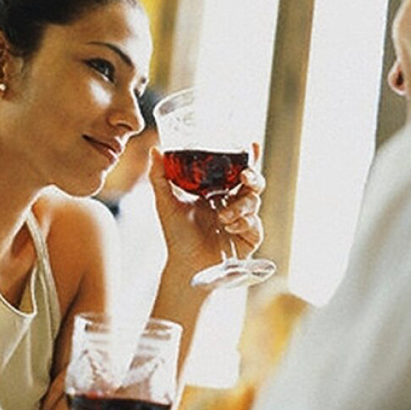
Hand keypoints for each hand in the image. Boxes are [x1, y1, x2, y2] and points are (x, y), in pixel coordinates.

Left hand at [148, 145, 265, 275]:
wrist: (186, 264)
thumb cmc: (177, 235)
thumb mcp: (165, 202)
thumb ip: (160, 175)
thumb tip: (155, 150)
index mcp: (217, 191)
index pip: (236, 169)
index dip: (248, 157)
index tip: (252, 144)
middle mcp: (232, 202)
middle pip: (253, 182)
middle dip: (253, 176)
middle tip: (244, 176)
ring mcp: (243, 219)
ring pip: (254, 201)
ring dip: (240, 206)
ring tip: (222, 216)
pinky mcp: (250, 236)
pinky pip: (255, 223)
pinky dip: (243, 223)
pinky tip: (229, 228)